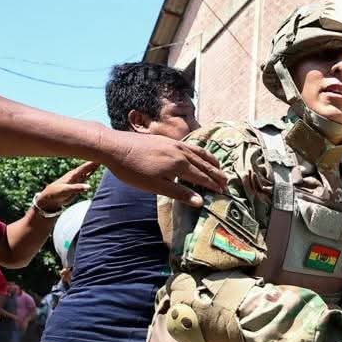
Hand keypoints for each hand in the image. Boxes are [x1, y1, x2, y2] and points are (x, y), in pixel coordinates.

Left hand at [34, 161, 98, 212]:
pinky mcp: (78, 183)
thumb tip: (89, 187)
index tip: (101, 155)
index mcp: (73, 174)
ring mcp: (78, 178)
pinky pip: (87, 175)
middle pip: (88, 165)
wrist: (50, 198)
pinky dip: (93, 171)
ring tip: (103, 157)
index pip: (86, 166)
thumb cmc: (55, 193)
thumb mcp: (65, 191)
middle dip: (96, 159)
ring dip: (95, 164)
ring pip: (89, 169)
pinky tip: (96, 167)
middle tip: (106, 152)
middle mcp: (76, 174)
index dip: (93, 161)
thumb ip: (76, 188)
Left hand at [98, 130, 226, 204]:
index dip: (213, 185)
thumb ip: (179, 193)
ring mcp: (174, 144)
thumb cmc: (132, 170)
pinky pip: (190, 146)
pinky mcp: (167, 140)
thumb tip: (200, 202)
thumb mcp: (155, 186)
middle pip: (204, 164)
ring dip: (211, 161)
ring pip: (199, 153)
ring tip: (219, 167)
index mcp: (179, 165)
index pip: (202, 177)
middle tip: (227, 182)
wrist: (114, 146)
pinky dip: (200, 152)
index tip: (223, 192)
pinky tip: (199, 154)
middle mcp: (181, 152)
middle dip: (216, 174)